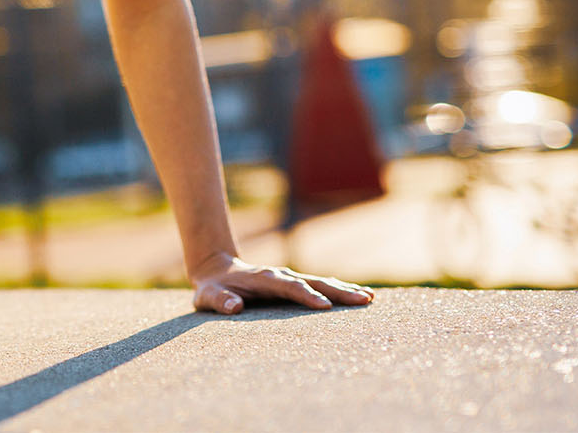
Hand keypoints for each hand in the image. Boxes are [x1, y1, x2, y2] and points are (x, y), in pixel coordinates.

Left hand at [188, 252, 373, 314]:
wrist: (216, 270)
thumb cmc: (212, 289)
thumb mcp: (207, 296)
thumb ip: (220, 300)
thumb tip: (234, 306)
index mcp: (263, 279)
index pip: (288, 288)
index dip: (306, 295)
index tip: (324, 307)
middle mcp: (281, 275)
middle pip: (314, 282)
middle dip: (338, 291)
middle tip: (364, 300)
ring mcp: (290, 278)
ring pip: (321, 282)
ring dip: (345, 290)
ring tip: (370, 299)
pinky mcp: (295, 283)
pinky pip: (321, 285)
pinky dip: (340, 290)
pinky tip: (360, 296)